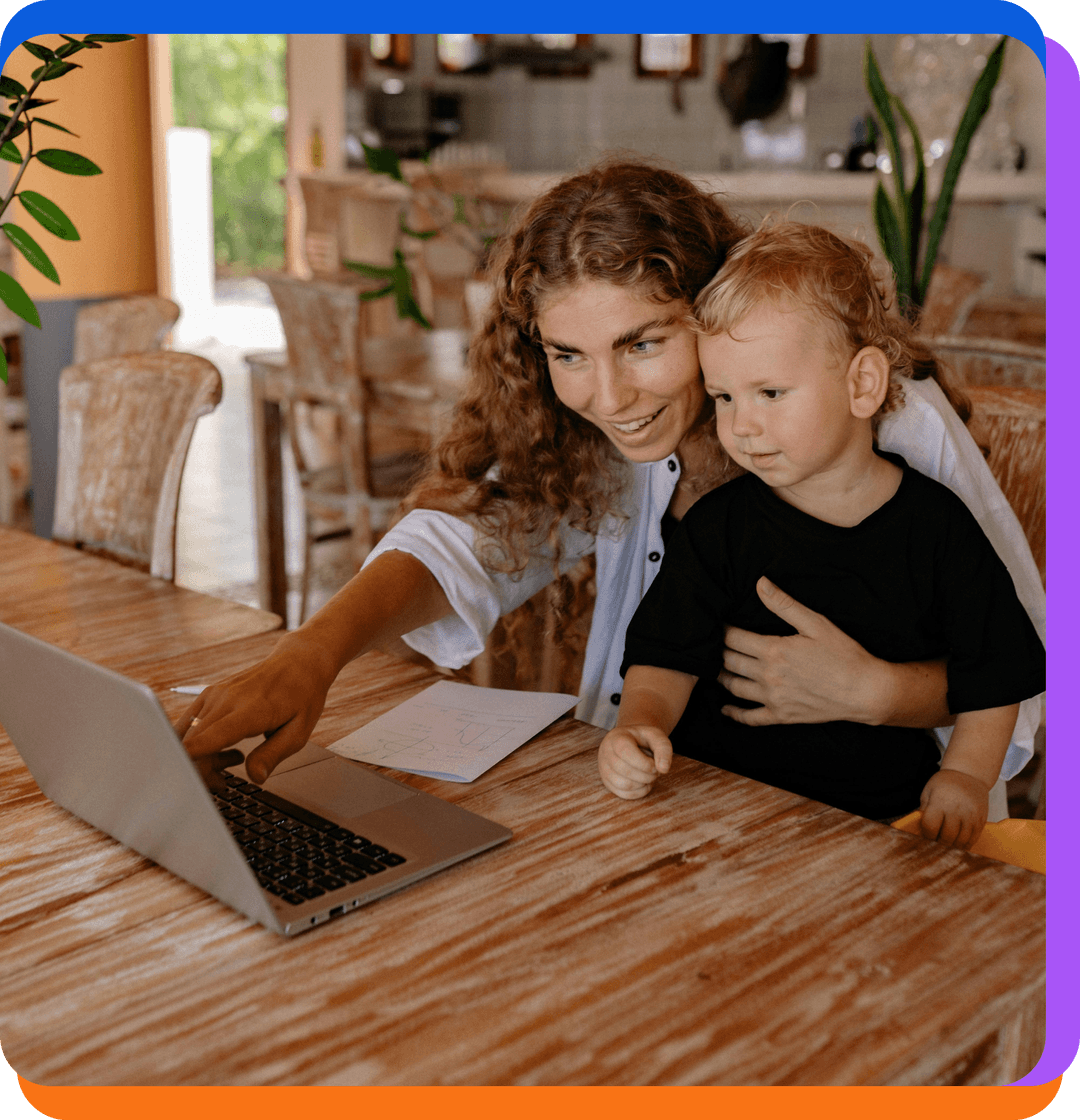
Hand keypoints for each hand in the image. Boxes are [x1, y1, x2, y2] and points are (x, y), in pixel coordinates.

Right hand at [175, 632, 338, 783]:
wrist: (298, 663)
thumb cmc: (302, 697)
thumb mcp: (298, 732)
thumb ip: (273, 755)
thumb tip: (255, 777)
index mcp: (252, 709)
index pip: (213, 735)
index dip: (192, 754)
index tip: (178, 772)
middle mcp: (227, 699)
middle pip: (193, 742)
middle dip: (199, 771)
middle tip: (222, 782)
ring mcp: (214, 695)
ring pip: (186, 735)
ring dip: (198, 757)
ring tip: (231, 761)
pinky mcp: (208, 695)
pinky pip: (188, 725)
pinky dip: (196, 743)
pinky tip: (222, 748)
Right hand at [598, 727, 671, 799]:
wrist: (631, 741)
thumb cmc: (644, 739)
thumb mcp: (656, 737)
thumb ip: (663, 749)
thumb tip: (663, 769)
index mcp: (617, 738)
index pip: (625, 752)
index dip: (644, 763)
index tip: (655, 765)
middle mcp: (606, 752)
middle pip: (626, 771)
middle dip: (647, 775)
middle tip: (656, 771)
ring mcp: (604, 768)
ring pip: (624, 784)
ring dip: (643, 784)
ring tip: (650, 776)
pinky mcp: (607, 782)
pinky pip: (623, 794)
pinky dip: (639, 792)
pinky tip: (645, 783)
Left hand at [719, 576, 886, 727]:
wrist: (865, 692)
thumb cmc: (843, 655)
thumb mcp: (815, 623)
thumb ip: (784, 604)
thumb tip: (760, 583)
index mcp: (773, 650)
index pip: (733, 638)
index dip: (722, 630)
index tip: (716, 625)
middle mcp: (768, 676)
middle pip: (730, 662)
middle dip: (718, 651)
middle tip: (712, 645)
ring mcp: (773, 699)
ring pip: (734, 687)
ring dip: (722, 677)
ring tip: (715, 668)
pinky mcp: (781, 717)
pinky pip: (750, 718)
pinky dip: (734, 714)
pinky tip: (726, 708)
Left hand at [918, 769, 988, 849]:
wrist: (969, 774)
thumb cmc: (945, 783)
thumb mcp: (929, 791)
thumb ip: (924, 810)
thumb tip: (919, 828)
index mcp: (940, 802)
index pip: (930, 827)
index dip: (926, 835)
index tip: (925, 837)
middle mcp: (956, 810)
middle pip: (947, 837)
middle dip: (939, 844)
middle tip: (934, 845)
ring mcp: (971, 816)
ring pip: (961, 841)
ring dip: (952, 847)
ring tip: (945, 846)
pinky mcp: (981, 820)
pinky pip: (973, 839)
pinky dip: (965, 845)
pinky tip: (958, 845)